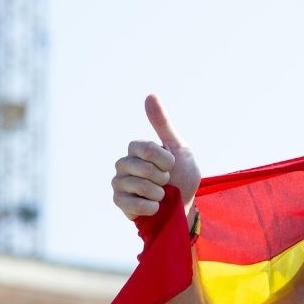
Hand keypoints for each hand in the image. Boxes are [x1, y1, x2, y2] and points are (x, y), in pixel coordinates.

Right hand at [111, 94, 201, 219]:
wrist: (184, 207)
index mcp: (137, 149)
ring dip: (157, 193)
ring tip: (161, 194)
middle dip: (162, 178)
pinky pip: (131, 203)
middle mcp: (124, 163)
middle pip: (141, 167)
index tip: (172, 165)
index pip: (145, 148)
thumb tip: (150, 95)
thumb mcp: (179, 148)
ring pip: (136, 185)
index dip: (164, 159)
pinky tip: (154, 206)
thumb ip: (163, 124)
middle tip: (166, 182)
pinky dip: (150, 207)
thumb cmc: (182, 177)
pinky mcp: (119, 202)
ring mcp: (119, 182)